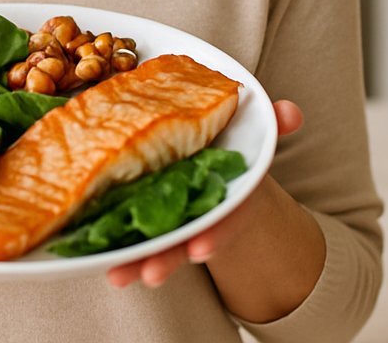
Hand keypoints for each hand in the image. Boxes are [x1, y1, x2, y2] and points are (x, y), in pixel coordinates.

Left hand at [105, 99, 304, 288]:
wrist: (214, 156)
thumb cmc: (235, 148)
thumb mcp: (256, 136)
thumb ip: (274, 125)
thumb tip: (290, 112)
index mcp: (227, 198)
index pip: (224, 221)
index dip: (214, 235)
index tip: (201, 249)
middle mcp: (198, 215)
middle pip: (184, 242)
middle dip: (168, 259)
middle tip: (152, 273)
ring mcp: (171, 218)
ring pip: (154, 244)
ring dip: (136, 261)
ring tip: (117, 275)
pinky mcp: (143, 214)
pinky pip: (129, 233)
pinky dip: (115, 248)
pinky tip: (97, 259)